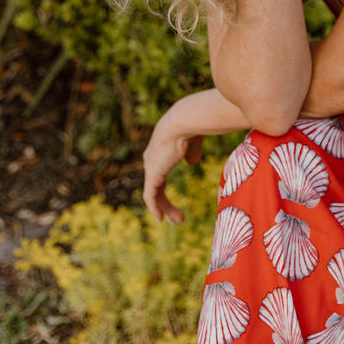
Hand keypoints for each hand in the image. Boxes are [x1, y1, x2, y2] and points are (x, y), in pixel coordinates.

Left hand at [142, 104, 204, 224]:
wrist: (183, 122)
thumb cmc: (191, 128)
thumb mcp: (192, 143)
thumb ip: (192, 153)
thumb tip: (192, 162)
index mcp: (159, 152)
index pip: (158, 177)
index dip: (164, 192)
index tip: (174, 204)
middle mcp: (151, 160)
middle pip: (155, 188)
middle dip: (165, 205)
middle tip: (177, 219)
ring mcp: (150, 167)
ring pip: (154, 195)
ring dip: (165, 210)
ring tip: (178, 221)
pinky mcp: (152, 174)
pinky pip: (151, 197)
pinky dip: (155, 209)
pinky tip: (161, 219)